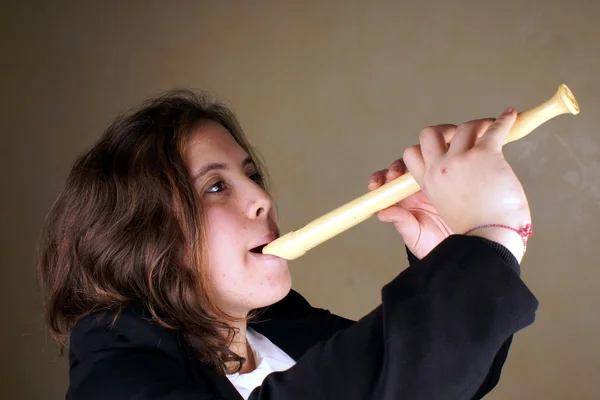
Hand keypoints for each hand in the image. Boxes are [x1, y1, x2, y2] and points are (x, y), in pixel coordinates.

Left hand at [368, 159, 452, 259]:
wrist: (460, 247)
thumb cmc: (433, 243)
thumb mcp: (415, 236)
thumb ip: (401, 223)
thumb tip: (382, 213)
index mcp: (402, 200)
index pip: (387, 184)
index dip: (379, 180)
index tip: (375, 186)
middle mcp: (414, 189)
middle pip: (402, 169)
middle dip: (396, 168)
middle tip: (394, 175)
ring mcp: (432, 181)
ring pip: (421, 163)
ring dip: (417, 160)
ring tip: (416, 167)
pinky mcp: (450, 179)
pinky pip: (443, 165)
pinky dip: (440, 158)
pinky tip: (438, 161)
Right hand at [403, 108, 531, 262]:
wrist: (488, 246)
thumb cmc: (462, 242)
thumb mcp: (421, 233)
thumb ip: (403, 220)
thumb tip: (381, 212)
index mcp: (426, 185)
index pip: (409, 158)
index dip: (415, 154)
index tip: (431, 154)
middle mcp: (439, 169)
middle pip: (428, 135)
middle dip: (440, 133)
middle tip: (456, 138)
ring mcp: (460, 160)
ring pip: (460, 128)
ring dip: (475, 127)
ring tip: (487, 131)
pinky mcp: (484, 156)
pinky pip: (493, 129)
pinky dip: (503, 121)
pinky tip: (509, 116)